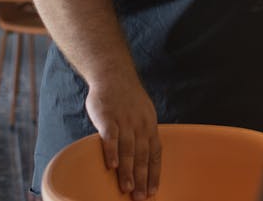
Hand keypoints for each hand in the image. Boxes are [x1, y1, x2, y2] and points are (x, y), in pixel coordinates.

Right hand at [85, 73, 159, 199]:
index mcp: (149, 126)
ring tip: (126, 189)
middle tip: (140, 198)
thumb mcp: (142, 114)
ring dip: (127, 171)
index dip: (154, 173)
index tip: (153, 191)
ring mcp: (124, 121)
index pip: (155, 153)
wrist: (114, 75)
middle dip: (142, 179)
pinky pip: (110, 137)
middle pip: (142, 155)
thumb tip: (144, 156)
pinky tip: (112, 166)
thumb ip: (143, 134)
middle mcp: (140, 125)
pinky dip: (112, 151)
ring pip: (128, 149)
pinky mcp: (108, 117)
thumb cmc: (127, 99)